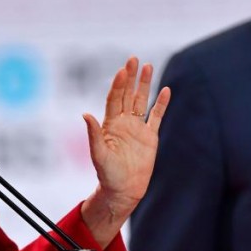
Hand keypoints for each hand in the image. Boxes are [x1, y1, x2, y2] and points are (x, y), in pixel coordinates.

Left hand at [81, 57, 169, 245]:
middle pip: (128, 95)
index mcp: (110, 125)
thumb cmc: (107, 175)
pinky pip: (156, 116)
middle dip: (130, 77)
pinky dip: (161, 104)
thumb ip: (93, 134)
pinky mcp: (150, 137)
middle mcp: (123, 123)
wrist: (123, 191)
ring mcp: (137, 128)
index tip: (122, 71)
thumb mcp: (98, 154)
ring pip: (142, 101)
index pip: (114, 99)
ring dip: (144, 85)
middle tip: (133, 59)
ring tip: (148, 66)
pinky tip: (165, 90)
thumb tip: (85, 114)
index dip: (118, 85)